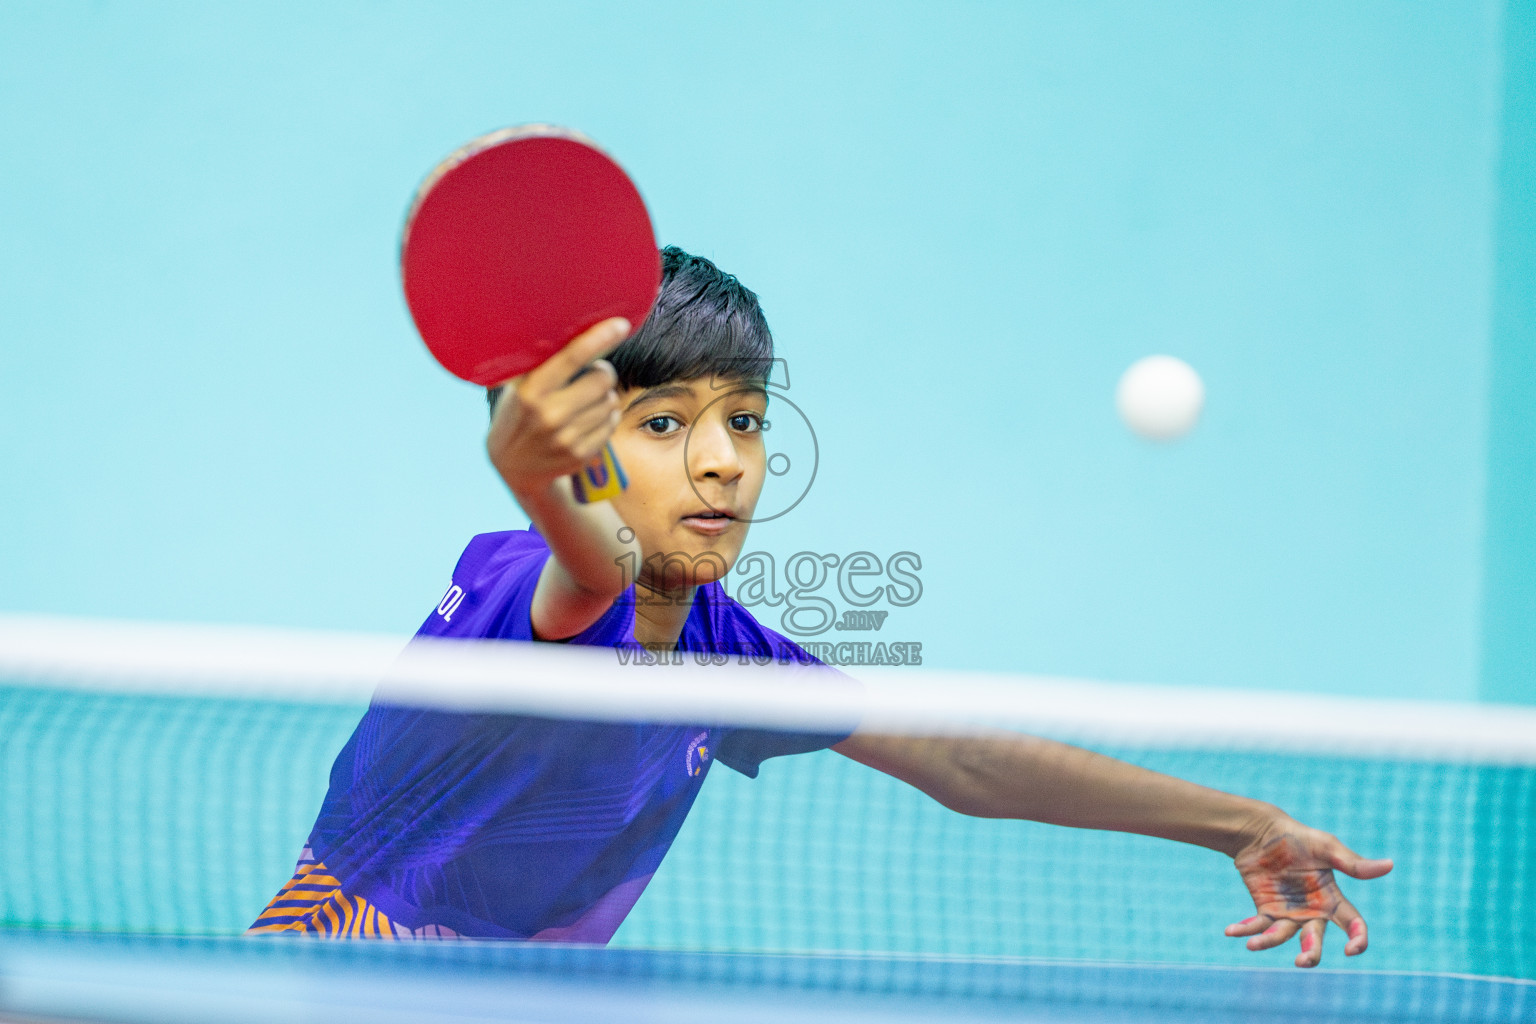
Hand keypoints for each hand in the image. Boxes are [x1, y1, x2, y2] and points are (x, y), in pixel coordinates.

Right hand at [486, 318, 629, 494]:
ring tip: (585, 400)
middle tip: (591, 375)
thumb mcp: (517, 387)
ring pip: (611, 402)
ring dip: (604, 396)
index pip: (573, 358)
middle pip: (603, 379)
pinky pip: (611, 423)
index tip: (620, 325)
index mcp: (531, 392)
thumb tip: (576, 331)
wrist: (512, 466)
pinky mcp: (582, 454)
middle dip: (602, 373)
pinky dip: (605, 416)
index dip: (600, 338)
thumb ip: (541, 365)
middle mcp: (550, 415)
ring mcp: (568, 438)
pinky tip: (588, 418)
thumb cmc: (518, 414)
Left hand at [1225, 813, 1392, 967]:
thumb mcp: (1325, 847)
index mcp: (1332, 898)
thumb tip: (1390, 865)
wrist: (1260, 831)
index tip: (1353, 949)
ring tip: (1252, 945)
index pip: (1352, 924)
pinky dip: (1245, 929)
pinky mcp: (1265, 910)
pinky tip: (1231, 931)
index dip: (1358, 939)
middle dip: (1310, 953)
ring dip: (1268, 942)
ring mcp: (1288, 913)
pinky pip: (1257, 925)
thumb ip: (1352, 863)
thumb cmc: (1297, 837)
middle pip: (1314, 940)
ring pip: (1282, 936)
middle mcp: (1312, 911)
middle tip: (1302, 961)